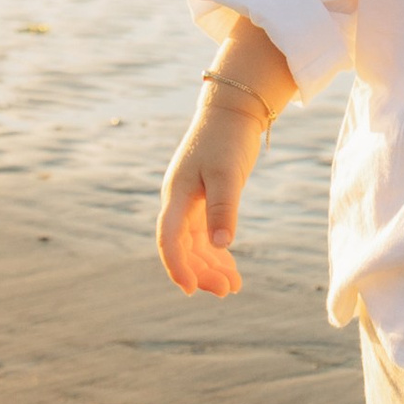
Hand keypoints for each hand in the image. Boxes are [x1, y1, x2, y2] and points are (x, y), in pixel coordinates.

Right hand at [154, 88, 269, 296]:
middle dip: (202, 272)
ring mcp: (190, 203)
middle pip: (183, 247)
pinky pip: (206, 235)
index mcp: (177, 195)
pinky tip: (231, 268)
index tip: (190, 289)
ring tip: (234, 287)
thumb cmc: (228, 139)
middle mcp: (179, 202)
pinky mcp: (204, 201)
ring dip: (211, 267)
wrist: (232, 112)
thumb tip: (221, 245)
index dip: (176, 265)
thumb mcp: (228, 173)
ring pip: (195, 245)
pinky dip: (217, 253)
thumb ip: (224, 208)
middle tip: (228, 291)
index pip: (169, 238)